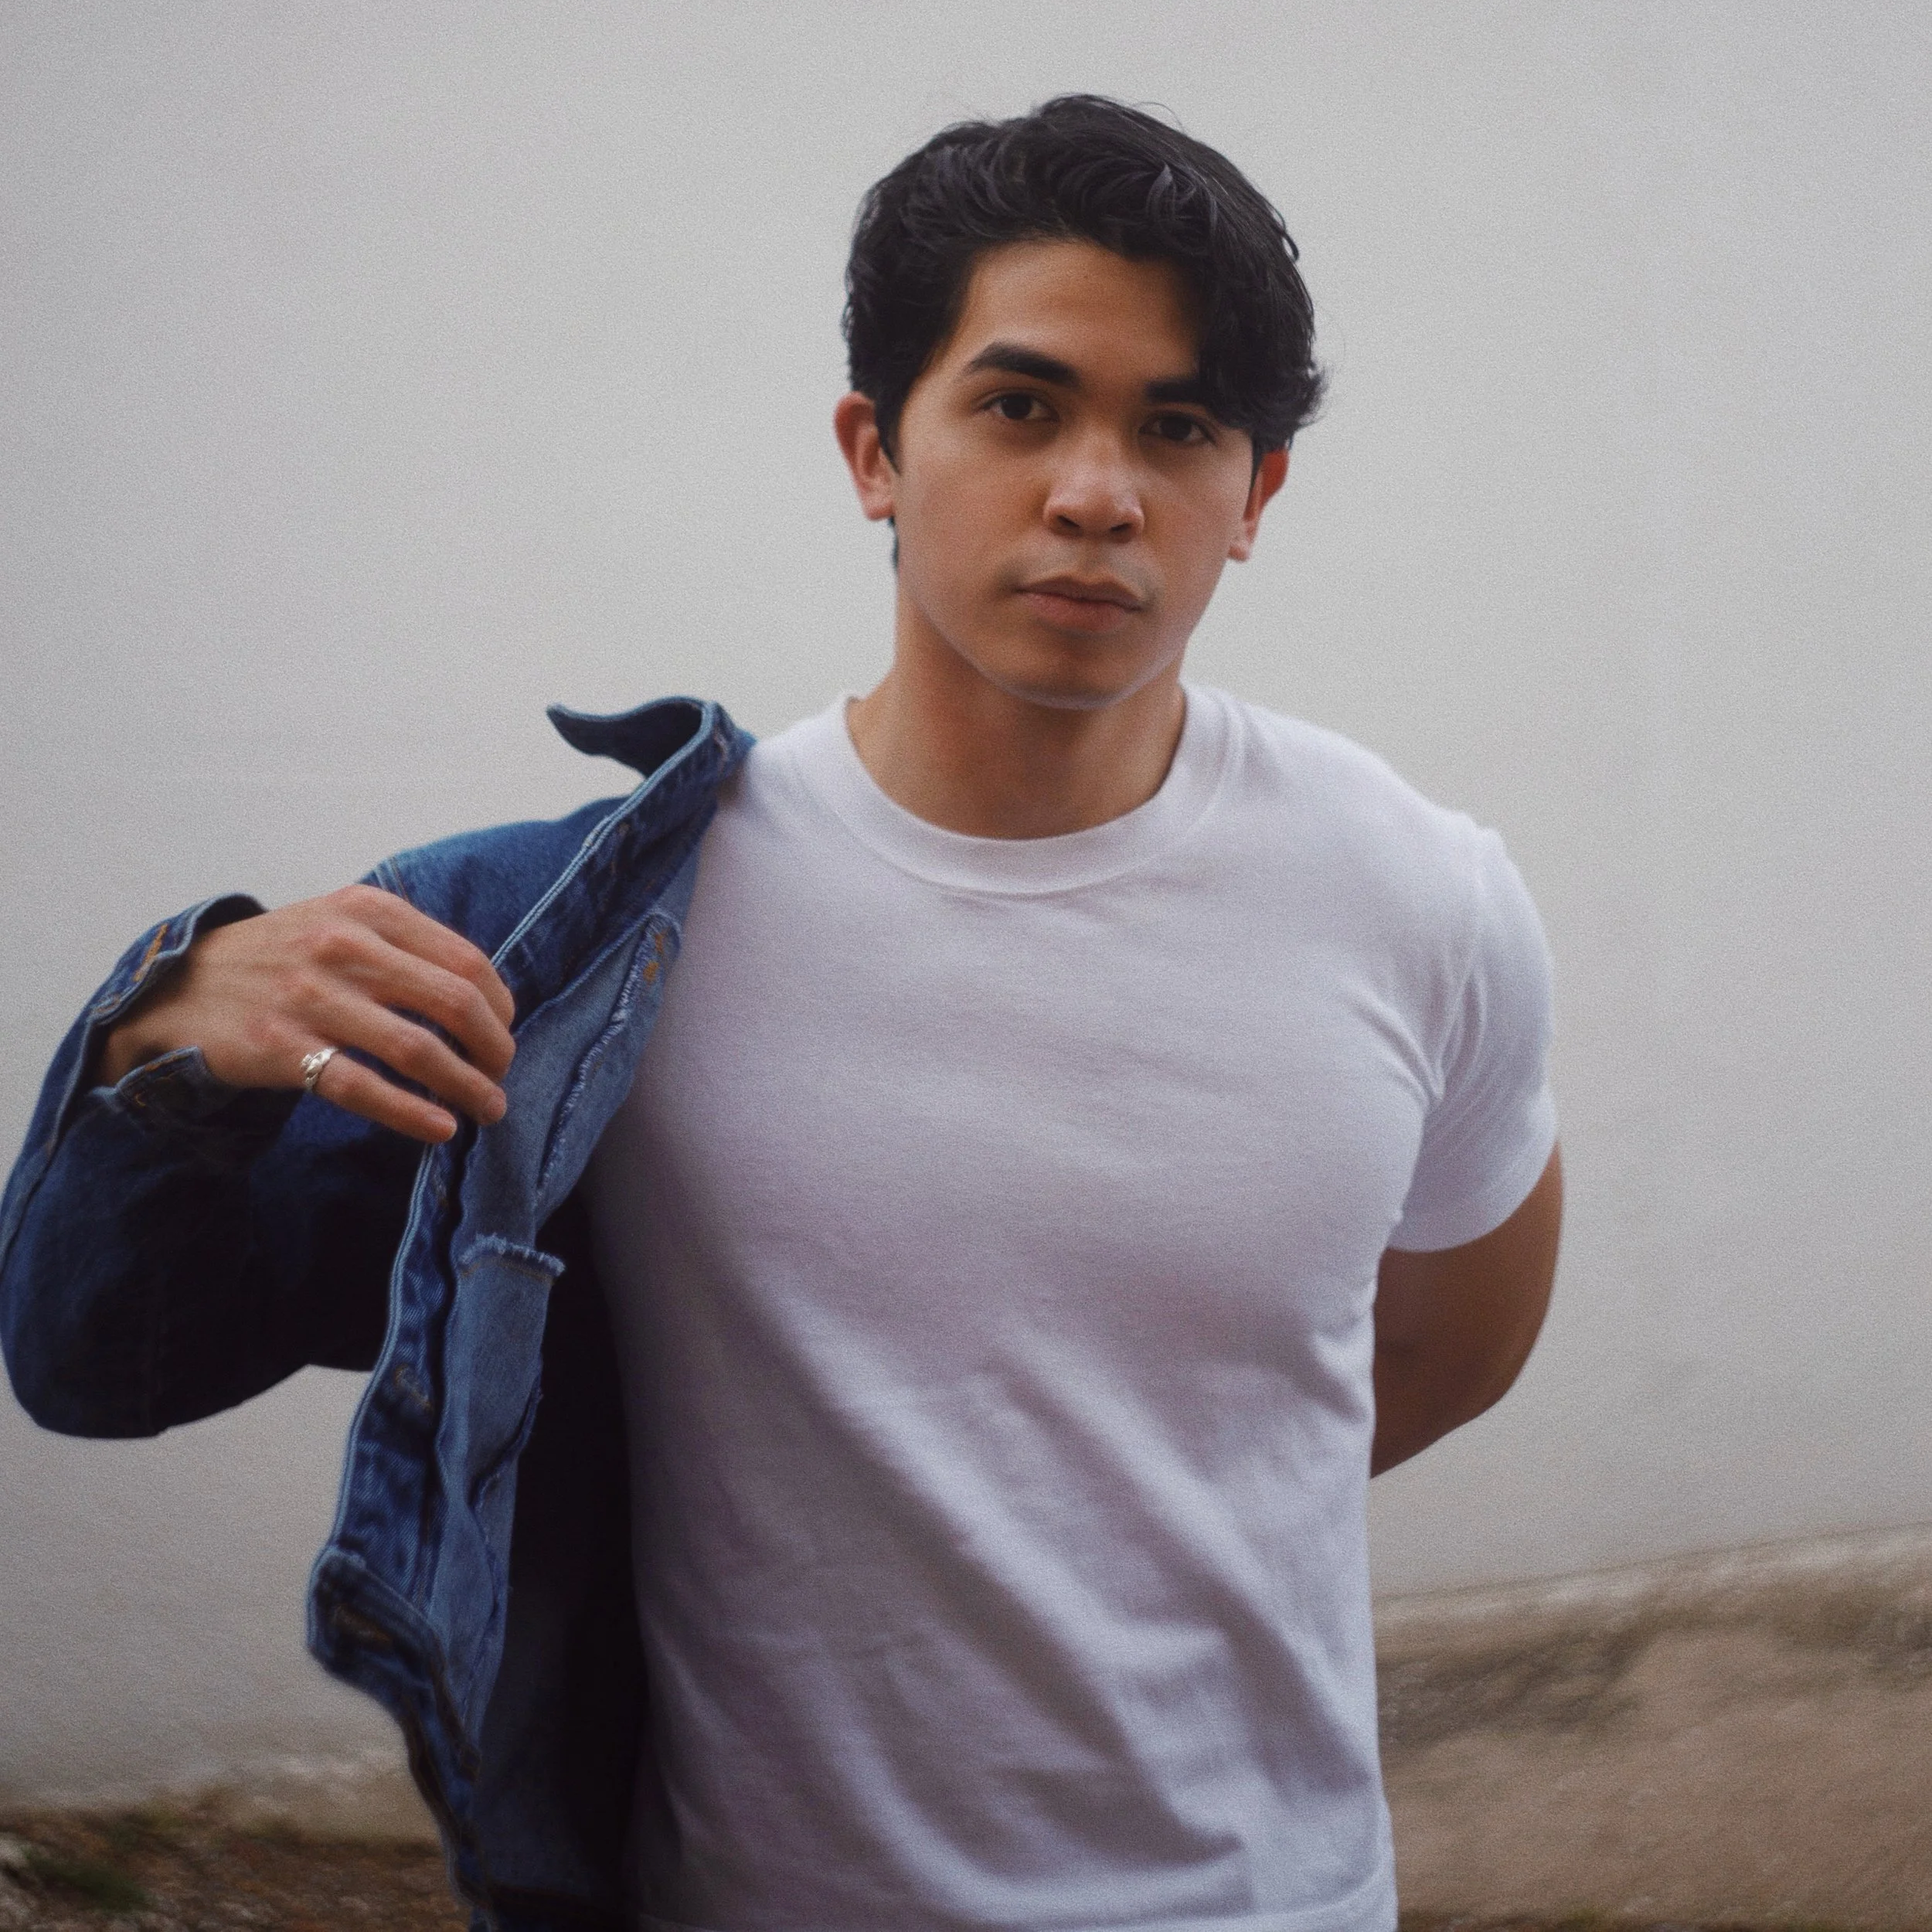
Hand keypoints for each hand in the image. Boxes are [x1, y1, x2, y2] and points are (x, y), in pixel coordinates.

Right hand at [98, 885, 515, 1143]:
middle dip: (494, 1048)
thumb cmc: (282, 957)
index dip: (501, 1006)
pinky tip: (441, 1128)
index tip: (505, 1034)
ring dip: (466, 1086)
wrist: (179, 985)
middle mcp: (344, 947)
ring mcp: (311, 997)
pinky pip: (363, 1087)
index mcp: (369, 911)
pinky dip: (411, 1113)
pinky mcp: (281, 1047)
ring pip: (416, 1049)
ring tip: (488, 1109)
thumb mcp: (341, 922)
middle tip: (502, 1076)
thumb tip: (484, 996)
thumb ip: (406, 945)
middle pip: (454, 1003)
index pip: (467, 961)